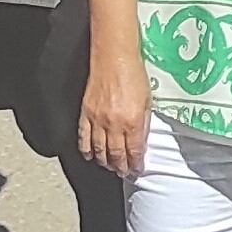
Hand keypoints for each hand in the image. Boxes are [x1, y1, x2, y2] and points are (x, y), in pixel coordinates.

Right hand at [78, 52, 152, 180]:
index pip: (134, 151)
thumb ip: (144, 123)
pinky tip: (90, 155)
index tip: (137, 169)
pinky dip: (86, 149)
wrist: (114, 59)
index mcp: (132, 122)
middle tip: (123, 173)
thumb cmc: (134, 75)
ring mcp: (98, 120)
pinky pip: (84, 137)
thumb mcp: (147, 101)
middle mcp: (114, 124)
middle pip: (116, 155)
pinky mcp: (85, 113)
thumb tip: (141, 141)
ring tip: (110, 167)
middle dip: (120, 167)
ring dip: (105, 162)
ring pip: (99, 150)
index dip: (135, 164)